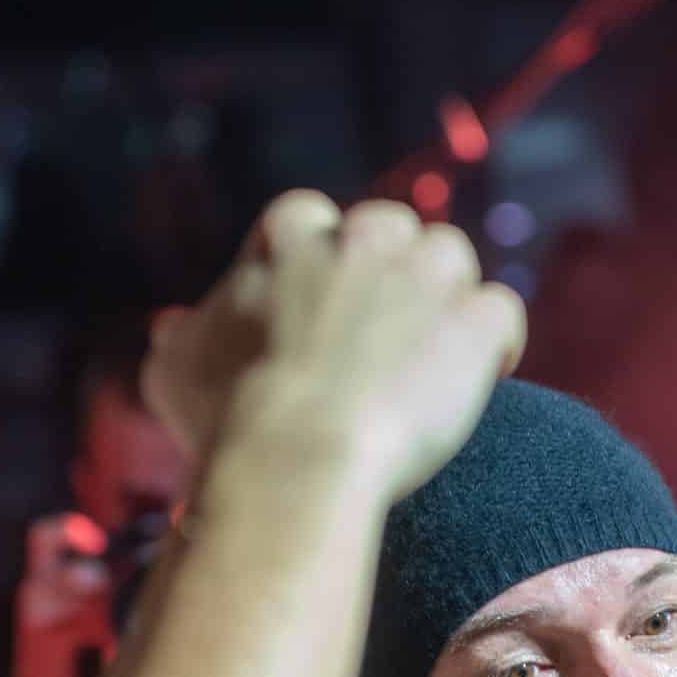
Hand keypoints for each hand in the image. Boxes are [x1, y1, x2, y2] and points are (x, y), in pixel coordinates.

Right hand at [204, 192, 526, 503]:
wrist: (297, 459)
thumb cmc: (226, 419)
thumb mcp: (174, 370)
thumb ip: (181, 337)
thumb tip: (175, 328)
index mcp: (290, 236)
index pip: (307, 217)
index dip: (316, 257)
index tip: (317, 298)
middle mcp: (361, 240)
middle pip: (390, 225)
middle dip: (390, 266)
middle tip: (384, 326)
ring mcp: (423, 277)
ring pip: (451, 255)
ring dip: (447, 293)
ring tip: (437, 350)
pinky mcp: (472, 325)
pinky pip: (501, 309)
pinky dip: (497, 338)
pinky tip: (490, 371)